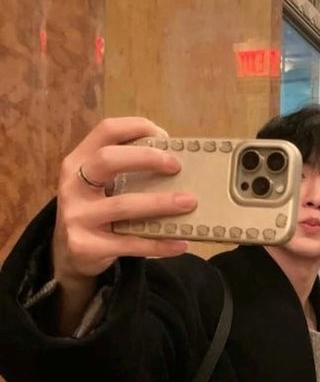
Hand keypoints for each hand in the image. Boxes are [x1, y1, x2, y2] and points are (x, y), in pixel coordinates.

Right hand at [53, 117, 197, 280]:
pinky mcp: (86, 246)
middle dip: (146, 158)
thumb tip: (176, 162)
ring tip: (189, 202)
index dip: (135, 126)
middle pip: (107, 160)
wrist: (69, 254)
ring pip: (122, 205)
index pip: (105, 131)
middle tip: (176, 166)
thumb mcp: (99, 185)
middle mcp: (73, 186)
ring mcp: (77, 216)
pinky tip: (180, 243)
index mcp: (78, 162)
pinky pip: (130, 243)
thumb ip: (126, 171)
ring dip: (160, 202)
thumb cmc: (95, 210)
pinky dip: (158, 244)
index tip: (164, 136)